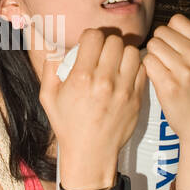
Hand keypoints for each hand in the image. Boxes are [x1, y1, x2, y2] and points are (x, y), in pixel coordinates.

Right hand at [40, 29, 146, 187]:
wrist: (90, 153)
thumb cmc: (68, 126)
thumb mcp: (48, 97)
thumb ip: (50, 68)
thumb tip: (55, 48)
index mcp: (81, 78)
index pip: (93, 37)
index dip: (90, 37)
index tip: (88, 46)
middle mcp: (104, 81)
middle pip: (114, 41)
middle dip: (107, 43)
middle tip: (103, 54)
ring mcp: (123, 90)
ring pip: (131, 52)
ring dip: (123, 53)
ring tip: (116, 62)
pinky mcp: (136, 98)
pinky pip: (142, 69)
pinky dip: (135, 67)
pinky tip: (125, 74)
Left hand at [143, 15, 189, 149]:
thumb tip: (170, 26)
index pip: (177, 20)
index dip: (170, 32)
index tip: (171, 45)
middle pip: (161, 32)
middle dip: (159, 44)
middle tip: (165, 60)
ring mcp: (183, 71)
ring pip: (152, 46)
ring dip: (152, 56)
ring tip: (162, 70)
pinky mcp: (168, 85)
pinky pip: (147, 63)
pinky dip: (148, 69)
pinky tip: (157, 79)